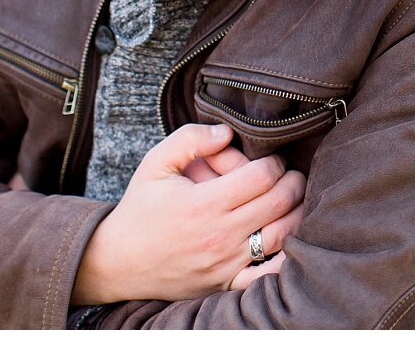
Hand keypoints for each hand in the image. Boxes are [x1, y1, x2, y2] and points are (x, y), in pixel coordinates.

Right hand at [70, 124, 305, 304]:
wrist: (117, 261)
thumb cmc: (140, 208)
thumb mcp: (155, 164)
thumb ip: (190, 139)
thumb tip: (226, 131)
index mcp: (204, 203)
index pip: (263, 176)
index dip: (275, 162)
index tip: (271, 160)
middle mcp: (219, 234)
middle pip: (279, 202)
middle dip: (293, 182)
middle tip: (290, 176)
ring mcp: (225, 262)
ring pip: (282, 235)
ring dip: (297, 213)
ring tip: (295, 200)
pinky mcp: (225, 283)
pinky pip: (266, 276)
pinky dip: (286, 260)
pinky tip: (293, 242)